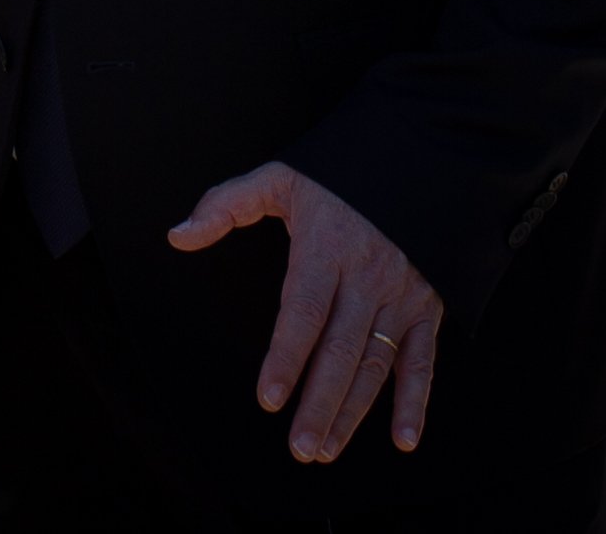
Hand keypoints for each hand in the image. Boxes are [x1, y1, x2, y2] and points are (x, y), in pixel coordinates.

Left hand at [167, 161, 439, 461]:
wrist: (420, 157)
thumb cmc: (339, 172)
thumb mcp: (280, 176)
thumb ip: (225, 205)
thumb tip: (177, 236)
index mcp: (325, 247)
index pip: (302, 312)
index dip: (286, 358)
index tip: (268, 399)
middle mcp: (366, 277)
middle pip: (341, 350)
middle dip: (320, 402)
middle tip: (300, 447)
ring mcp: (401, 295)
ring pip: (377, 364)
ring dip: (353, 412)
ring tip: (326, 448)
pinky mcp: (428, 307)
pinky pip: (423, 360)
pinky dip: (415, 402)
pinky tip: (402, 439)